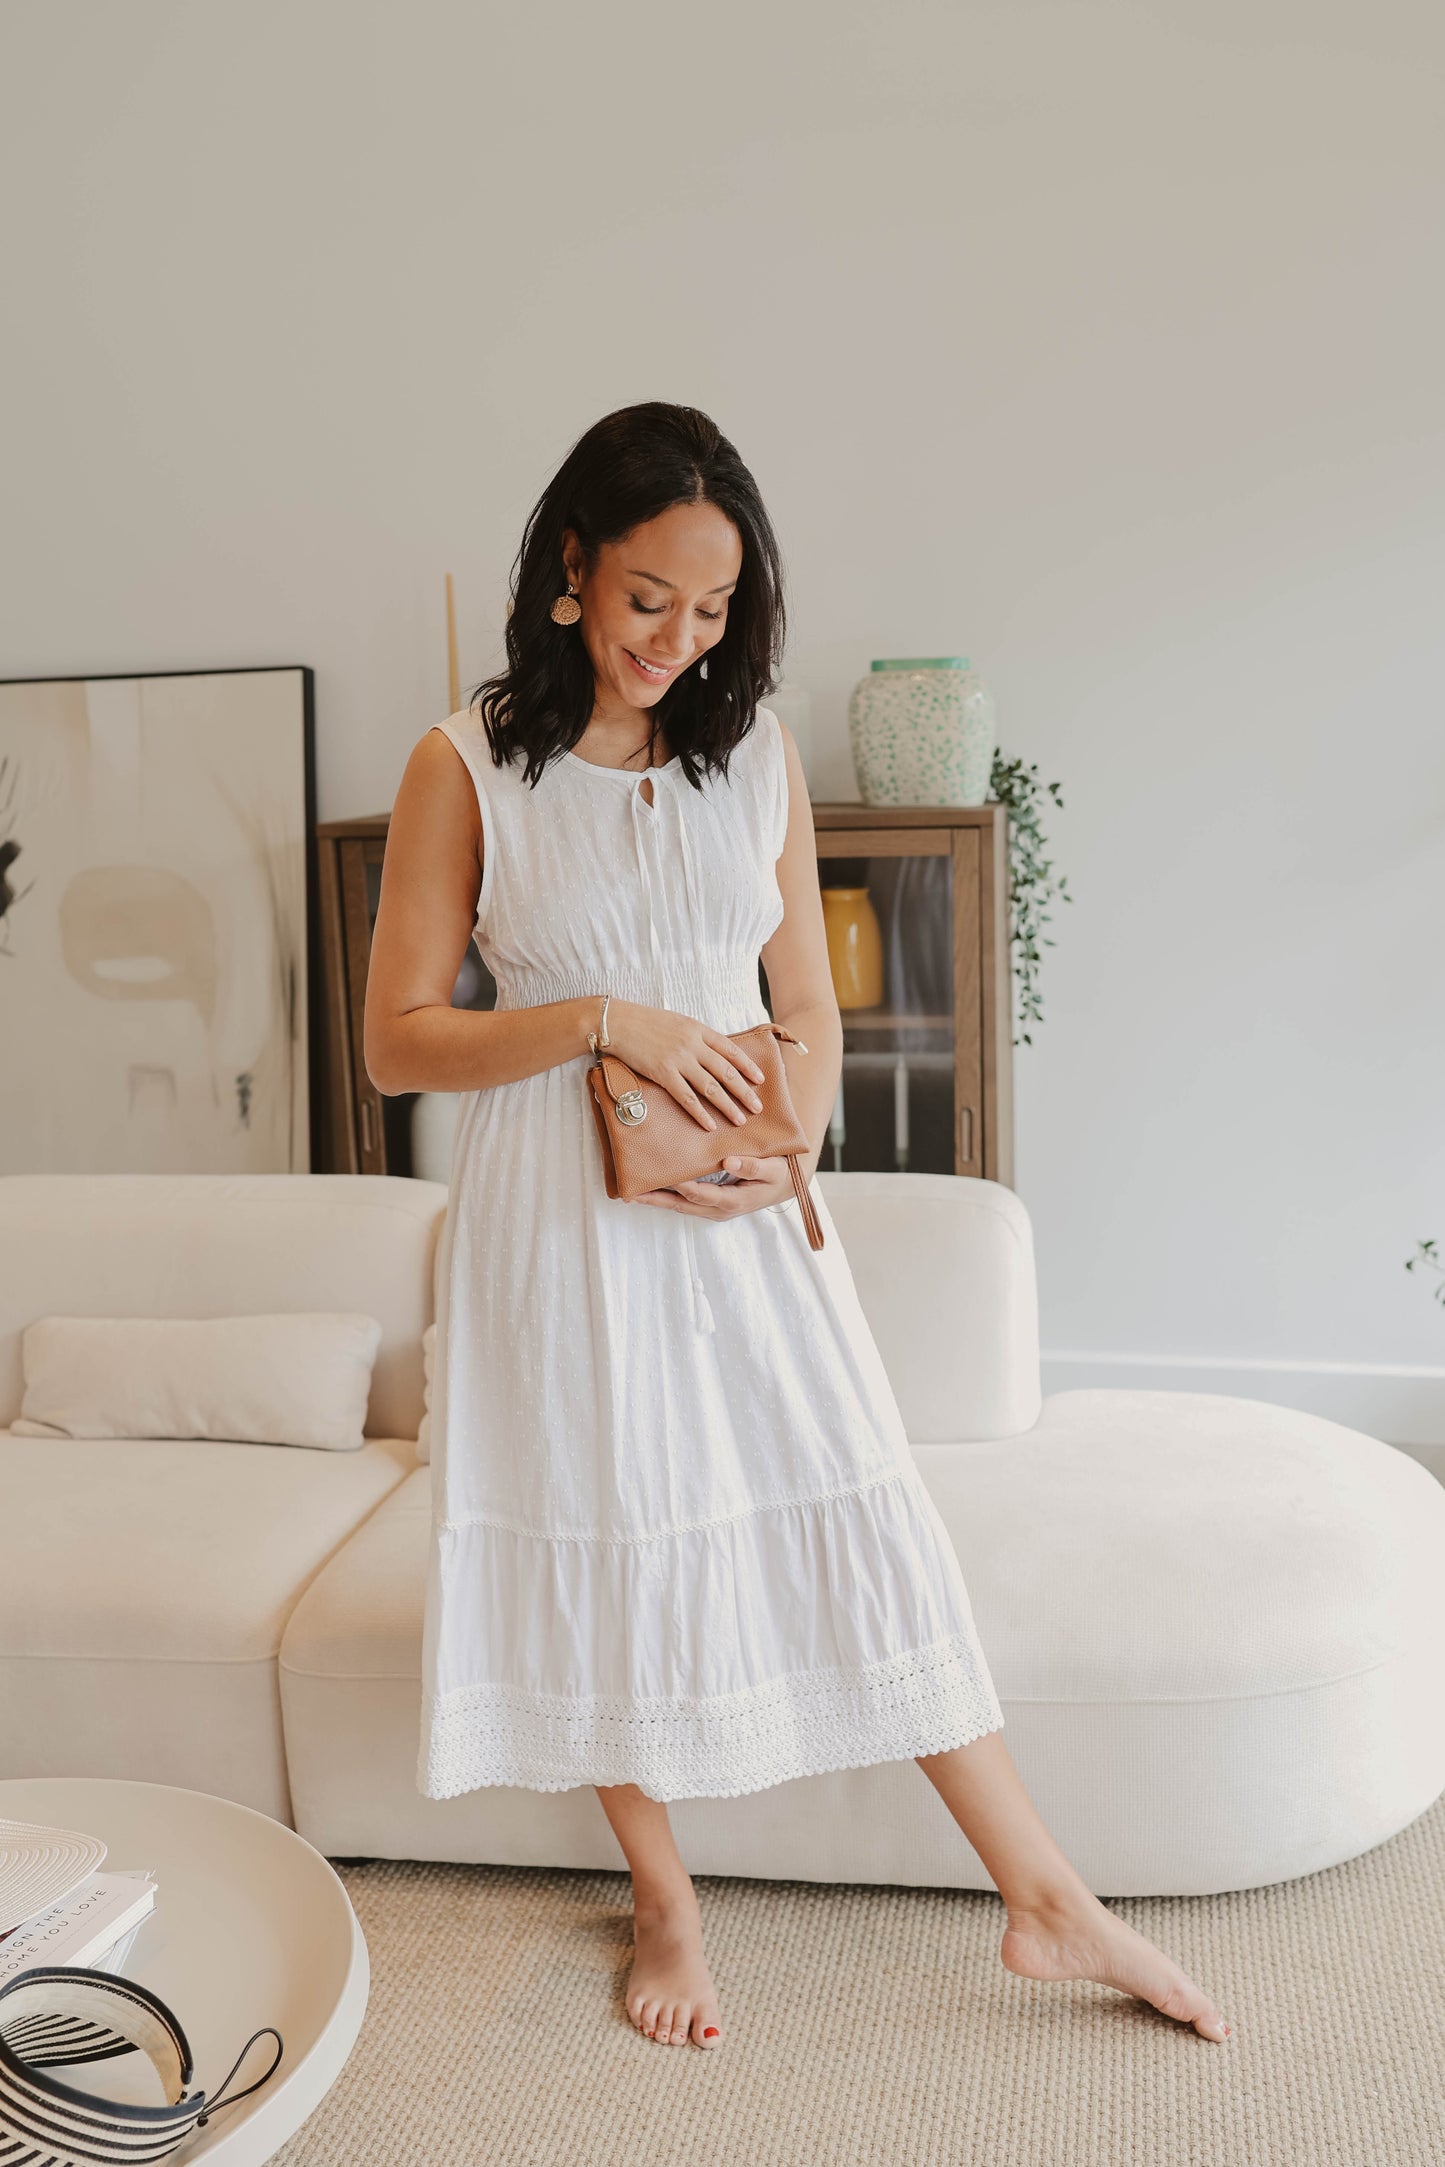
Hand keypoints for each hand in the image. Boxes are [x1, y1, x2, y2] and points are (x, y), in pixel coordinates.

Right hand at [601, 1000, 766, 1130]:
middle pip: (726, 1072)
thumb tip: (712, 1054)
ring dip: (728, 1105)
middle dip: (744, 1091)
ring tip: (741, 1119)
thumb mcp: (678, 1022)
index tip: (760, 1079)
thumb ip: (696, 1037)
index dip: (747, 1066)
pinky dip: (700, 1113)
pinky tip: (710, 1124)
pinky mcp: (663, 1073)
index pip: (731, 1050)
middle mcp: (693, 1045)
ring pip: (711, 1087)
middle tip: (758, 1107)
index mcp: (699, 1030)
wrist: (619, 1022)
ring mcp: (679, 1060)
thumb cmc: (646, 1022)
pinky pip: (686, 1097)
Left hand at [636, 1153, 793, 1220]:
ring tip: (630, 1194)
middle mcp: (718, 1209)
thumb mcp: (773, 1170)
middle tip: (629, 1194)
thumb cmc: (779, 1175)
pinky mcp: (709, 1204)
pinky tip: (651, 1189)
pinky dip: (666, 1196)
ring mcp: (712, 1209)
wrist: (784, 1186)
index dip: (680, 1185)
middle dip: (655, 1199)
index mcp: (732, 1201)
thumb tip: (729, 1161)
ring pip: (679, 1206)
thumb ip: (753, 1166)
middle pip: (681, 1205)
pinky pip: (683, 1202)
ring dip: (655, 1200)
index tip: (661, 1174)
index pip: (700, 1194)